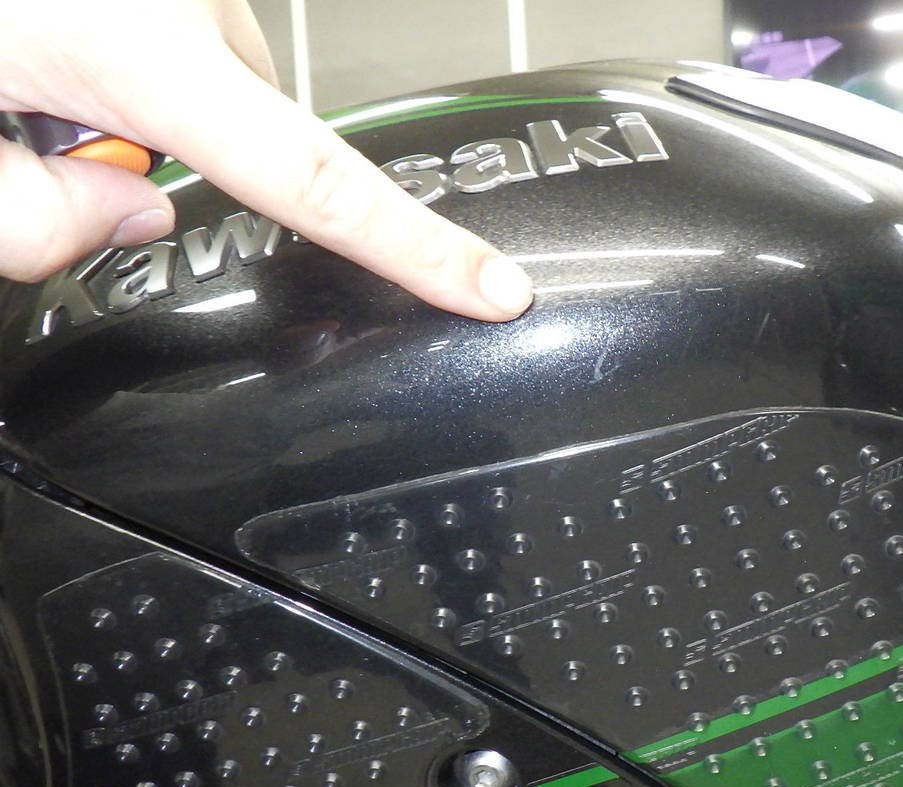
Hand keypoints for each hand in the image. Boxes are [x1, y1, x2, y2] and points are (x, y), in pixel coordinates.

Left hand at [0, 0, 531, 320]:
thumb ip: (30, 222)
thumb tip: (129, 217)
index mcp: (131, 43)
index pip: (312, 183)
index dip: (417, 247)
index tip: (495, 285)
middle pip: (239, 127)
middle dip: (161, 153)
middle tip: (30, 119)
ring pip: (203, 73)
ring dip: (135, 96)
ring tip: (23, 59)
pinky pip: (179, 22)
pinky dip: (127, 47)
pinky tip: (46, 23)